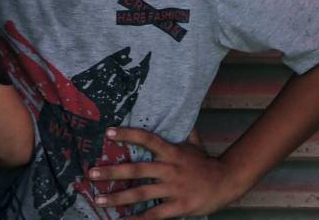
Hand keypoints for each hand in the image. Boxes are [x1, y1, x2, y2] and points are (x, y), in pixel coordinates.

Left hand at [87, 127, 246, 218]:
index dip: (128, 134)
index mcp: (172, 152)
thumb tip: (180, 109)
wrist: (227, 182)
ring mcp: (174, 189)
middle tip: (91, 173)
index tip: (108, 132)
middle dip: (112, 172)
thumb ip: (182, 129)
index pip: (147, 139)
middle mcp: (170, 169)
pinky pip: (154, 214)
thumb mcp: (194, 143)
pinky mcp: (179, 207)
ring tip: (99, 200)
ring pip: (141, 194)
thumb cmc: (206, 162)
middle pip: (137, 170)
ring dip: (118, 198)